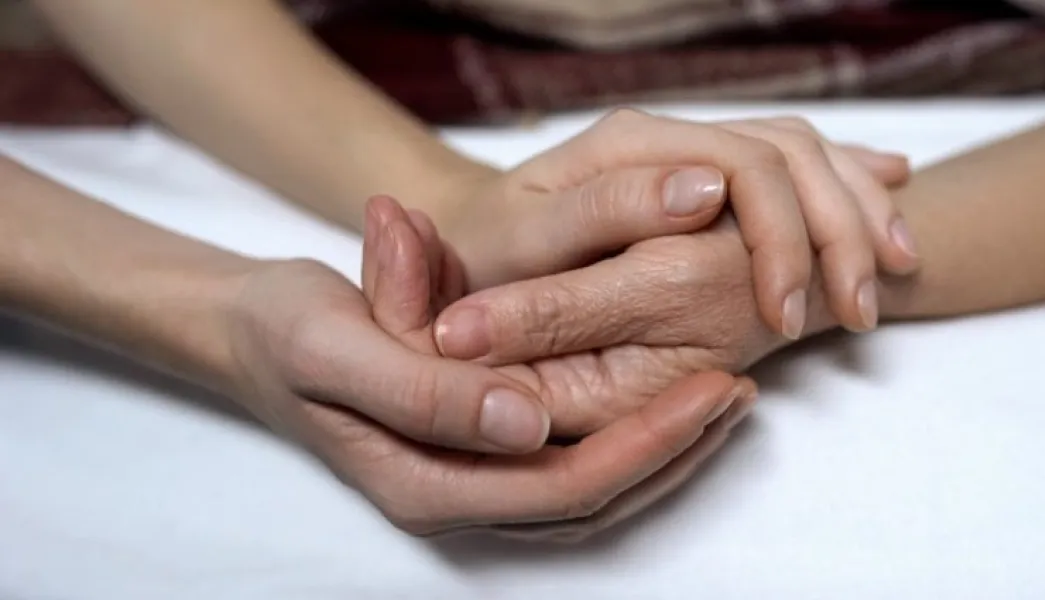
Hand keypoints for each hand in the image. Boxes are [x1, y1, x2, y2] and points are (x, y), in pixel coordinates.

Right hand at [221, 196, 755, 538]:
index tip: (709, 389)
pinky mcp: (479, 453)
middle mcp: (455, 497)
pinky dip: (628, 435)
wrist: (254, 331)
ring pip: (591, 491)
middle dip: (673, 451)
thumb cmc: (288, 330)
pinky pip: (572, 463)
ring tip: (725, 396)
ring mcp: (470, 481)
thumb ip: (425, 388)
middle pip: (592, 500)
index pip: (562, 485)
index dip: (644, 445)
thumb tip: (524, 418)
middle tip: (737, 389)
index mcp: (422, 481)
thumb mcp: (339, 342)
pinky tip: (667, 395)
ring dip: (663, 449)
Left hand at [435, 110, 917, 337]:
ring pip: (809, 155)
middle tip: (864, 312)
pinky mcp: (714, 174)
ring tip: (900, 271)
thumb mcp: (527, 244)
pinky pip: (802, 162)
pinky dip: (851, 182)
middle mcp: (675, 136)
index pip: (745, 165)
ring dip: (860, 210)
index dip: (783, 237)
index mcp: (633, 144)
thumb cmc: (493, 253)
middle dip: (841, 231)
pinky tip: (892, 190)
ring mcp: (698, 150)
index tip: (788, 316)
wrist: (478, 235)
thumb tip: (706, 189)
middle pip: (793, 155)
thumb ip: (603, 215)